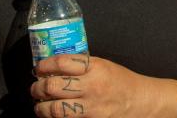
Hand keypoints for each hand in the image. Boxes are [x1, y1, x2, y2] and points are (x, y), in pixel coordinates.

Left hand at [31, 54, 155, 116]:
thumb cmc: (121, 81)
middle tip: (35, 88)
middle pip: (53, 86)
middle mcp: (92, 87)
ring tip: (39, 105)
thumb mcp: (103, 65)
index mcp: (95, 68)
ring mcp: (92, 108)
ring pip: (55, 110)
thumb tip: (53, 66)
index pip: (61, 63)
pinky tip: (51, 115)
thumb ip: (81, 65)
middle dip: (38, 88)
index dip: (44, 65)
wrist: (141, 102)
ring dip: (41, 107)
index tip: (38, 68)